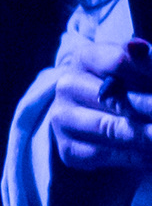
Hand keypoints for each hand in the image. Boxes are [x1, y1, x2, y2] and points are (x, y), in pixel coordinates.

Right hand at [45, 17, 151, 173]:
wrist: (98, 113)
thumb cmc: (129, 84)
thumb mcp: (138, 68)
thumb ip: (144, 60)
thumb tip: (138, 47)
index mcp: (85, 57)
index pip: (119, 61)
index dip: (149, 71)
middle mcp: (66, 86)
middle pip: (118, 100)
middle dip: (151, 108)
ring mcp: (62, 119)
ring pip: (112, 129)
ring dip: (146, 136)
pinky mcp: (67, 149)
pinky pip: (105, 155)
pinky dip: (136, 157)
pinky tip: (151, 155)